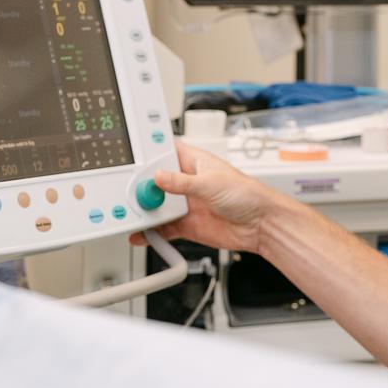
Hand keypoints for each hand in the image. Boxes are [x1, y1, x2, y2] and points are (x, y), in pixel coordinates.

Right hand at [132, 141, 283, 253]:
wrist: (260, 225)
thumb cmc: (246, 194)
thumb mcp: (210, 183)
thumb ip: (182, 182)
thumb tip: (158, 177)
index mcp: (193, 162)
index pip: (165, 153)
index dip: (149, 155)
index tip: (131, 161)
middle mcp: (187, 182)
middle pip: (155, 182)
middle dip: (141, 187)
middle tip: (126, 193)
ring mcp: (186, 204)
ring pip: (157, 206)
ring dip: (144, 211)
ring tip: (130, 214)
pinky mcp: (186, 225)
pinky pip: (163, 228)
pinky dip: (151, 232)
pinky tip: (141, 234)